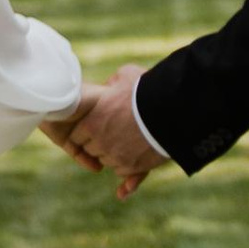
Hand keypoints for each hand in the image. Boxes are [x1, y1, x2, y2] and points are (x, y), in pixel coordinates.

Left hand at [50, 64, 163, 197]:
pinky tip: (135, 151)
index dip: (86, 130)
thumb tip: (109, 86)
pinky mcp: (133, 167)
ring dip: (112, 153)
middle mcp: (100, 143)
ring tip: (127, 139)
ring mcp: (116, 157)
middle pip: (90, 150)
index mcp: (92, 123)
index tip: (96, 125)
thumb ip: (112, 83)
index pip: (76, 136)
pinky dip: (126, 164)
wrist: (172, 111)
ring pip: (106, 161)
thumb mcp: (126, 76)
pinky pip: (121, 171)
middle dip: (98, 142)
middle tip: (112, 131)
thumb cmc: (147, 90)